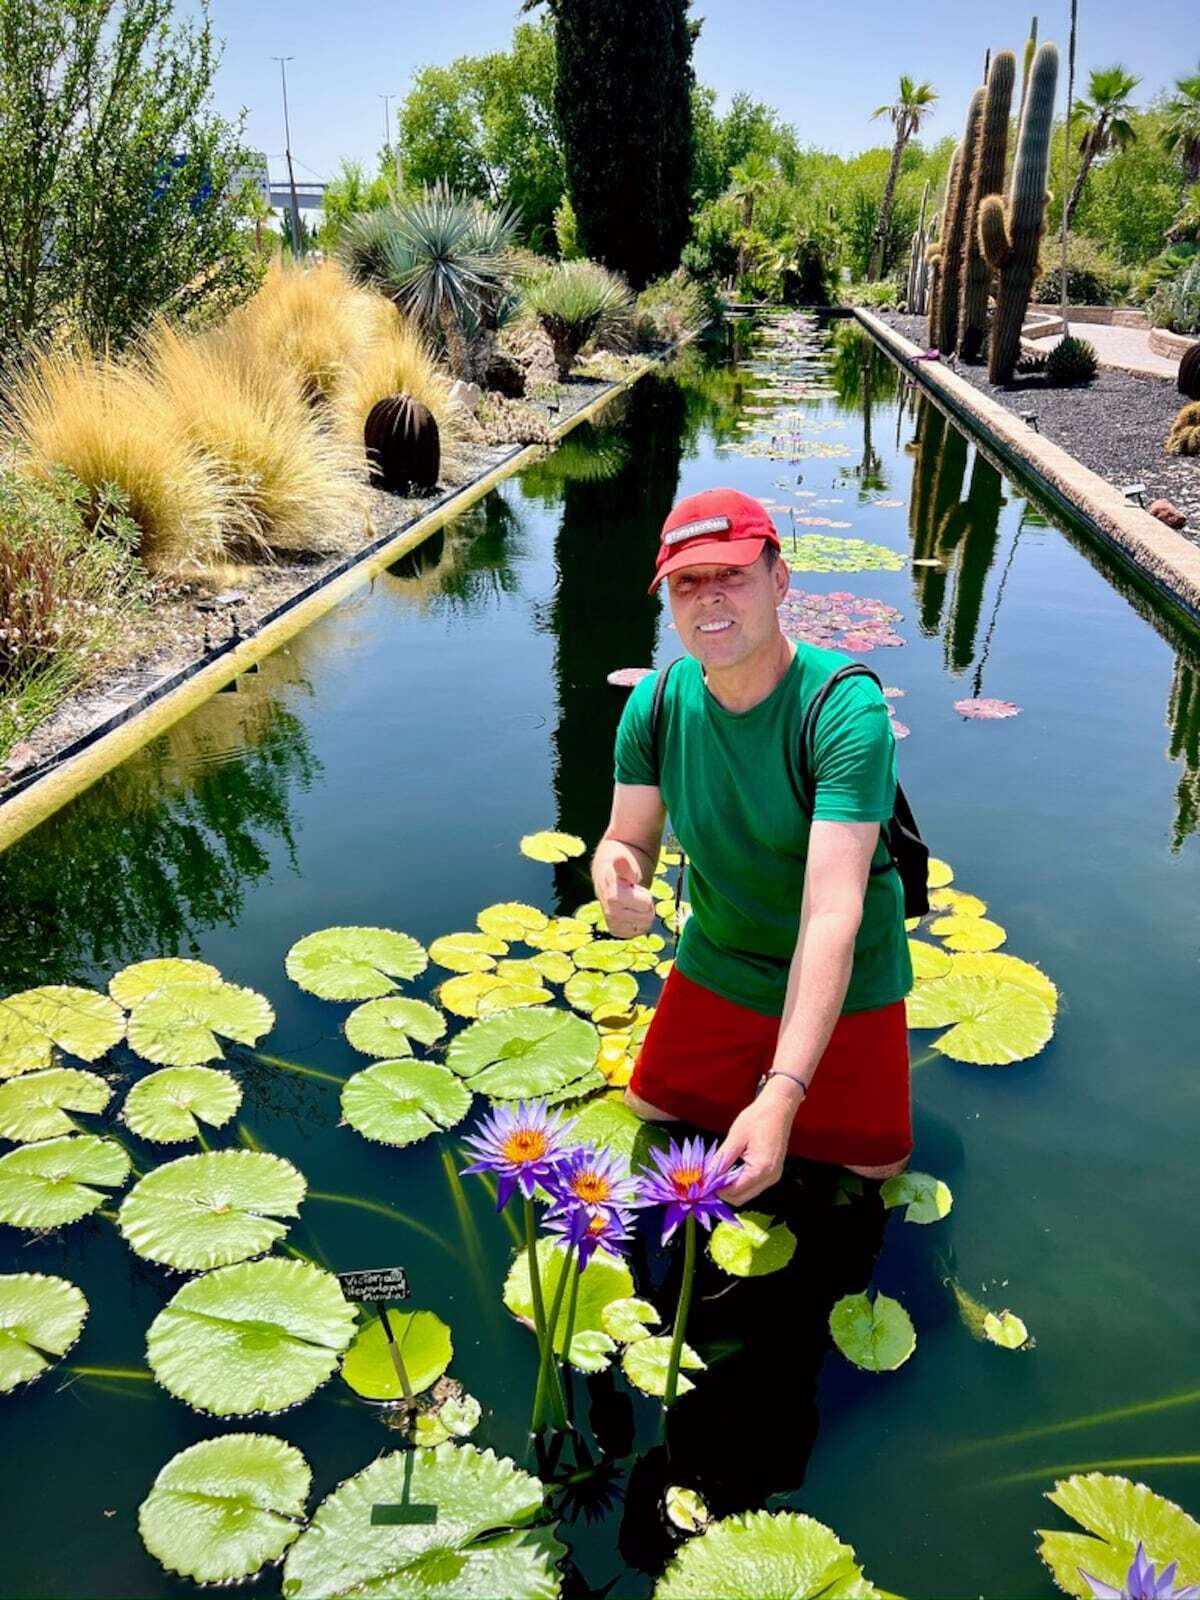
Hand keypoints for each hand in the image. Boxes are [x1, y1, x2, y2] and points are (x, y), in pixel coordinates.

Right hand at [595, 844, 654, 937]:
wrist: (609, 879)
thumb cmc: (621, 870)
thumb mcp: (625, 865)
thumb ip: (624, 866)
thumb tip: (619, 859)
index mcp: (614, 897)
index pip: (646, 905)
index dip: (645, 895)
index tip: (633, 888)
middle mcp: (611, 914)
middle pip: (648, 916)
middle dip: (645, 904)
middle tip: (635, 895)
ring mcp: (613, 925)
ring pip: (645, 925)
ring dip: (642, 913)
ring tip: (632, 903)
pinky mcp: (617, 932)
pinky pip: (639, 932)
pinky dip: (639, 922)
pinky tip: (631, 912)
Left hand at [715, 1081, 801, 1205]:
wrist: (778, 1108)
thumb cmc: (758, 1118)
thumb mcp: (735, 1138)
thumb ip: (721, 1159)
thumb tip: (707, 1175)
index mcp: (762, 1168)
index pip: (735, 1191)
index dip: (717, 1190)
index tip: (702, 1184)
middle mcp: (770, 1177)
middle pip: (741, 1197)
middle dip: (722, 1192)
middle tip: (706, 1181)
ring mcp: (773, 1176)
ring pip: (747, 1193)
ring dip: (730, 1188)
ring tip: (715, 1175)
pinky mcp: (772, 1172)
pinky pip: (753, 1185)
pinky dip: (739, 1182)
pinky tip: (728, 1171)